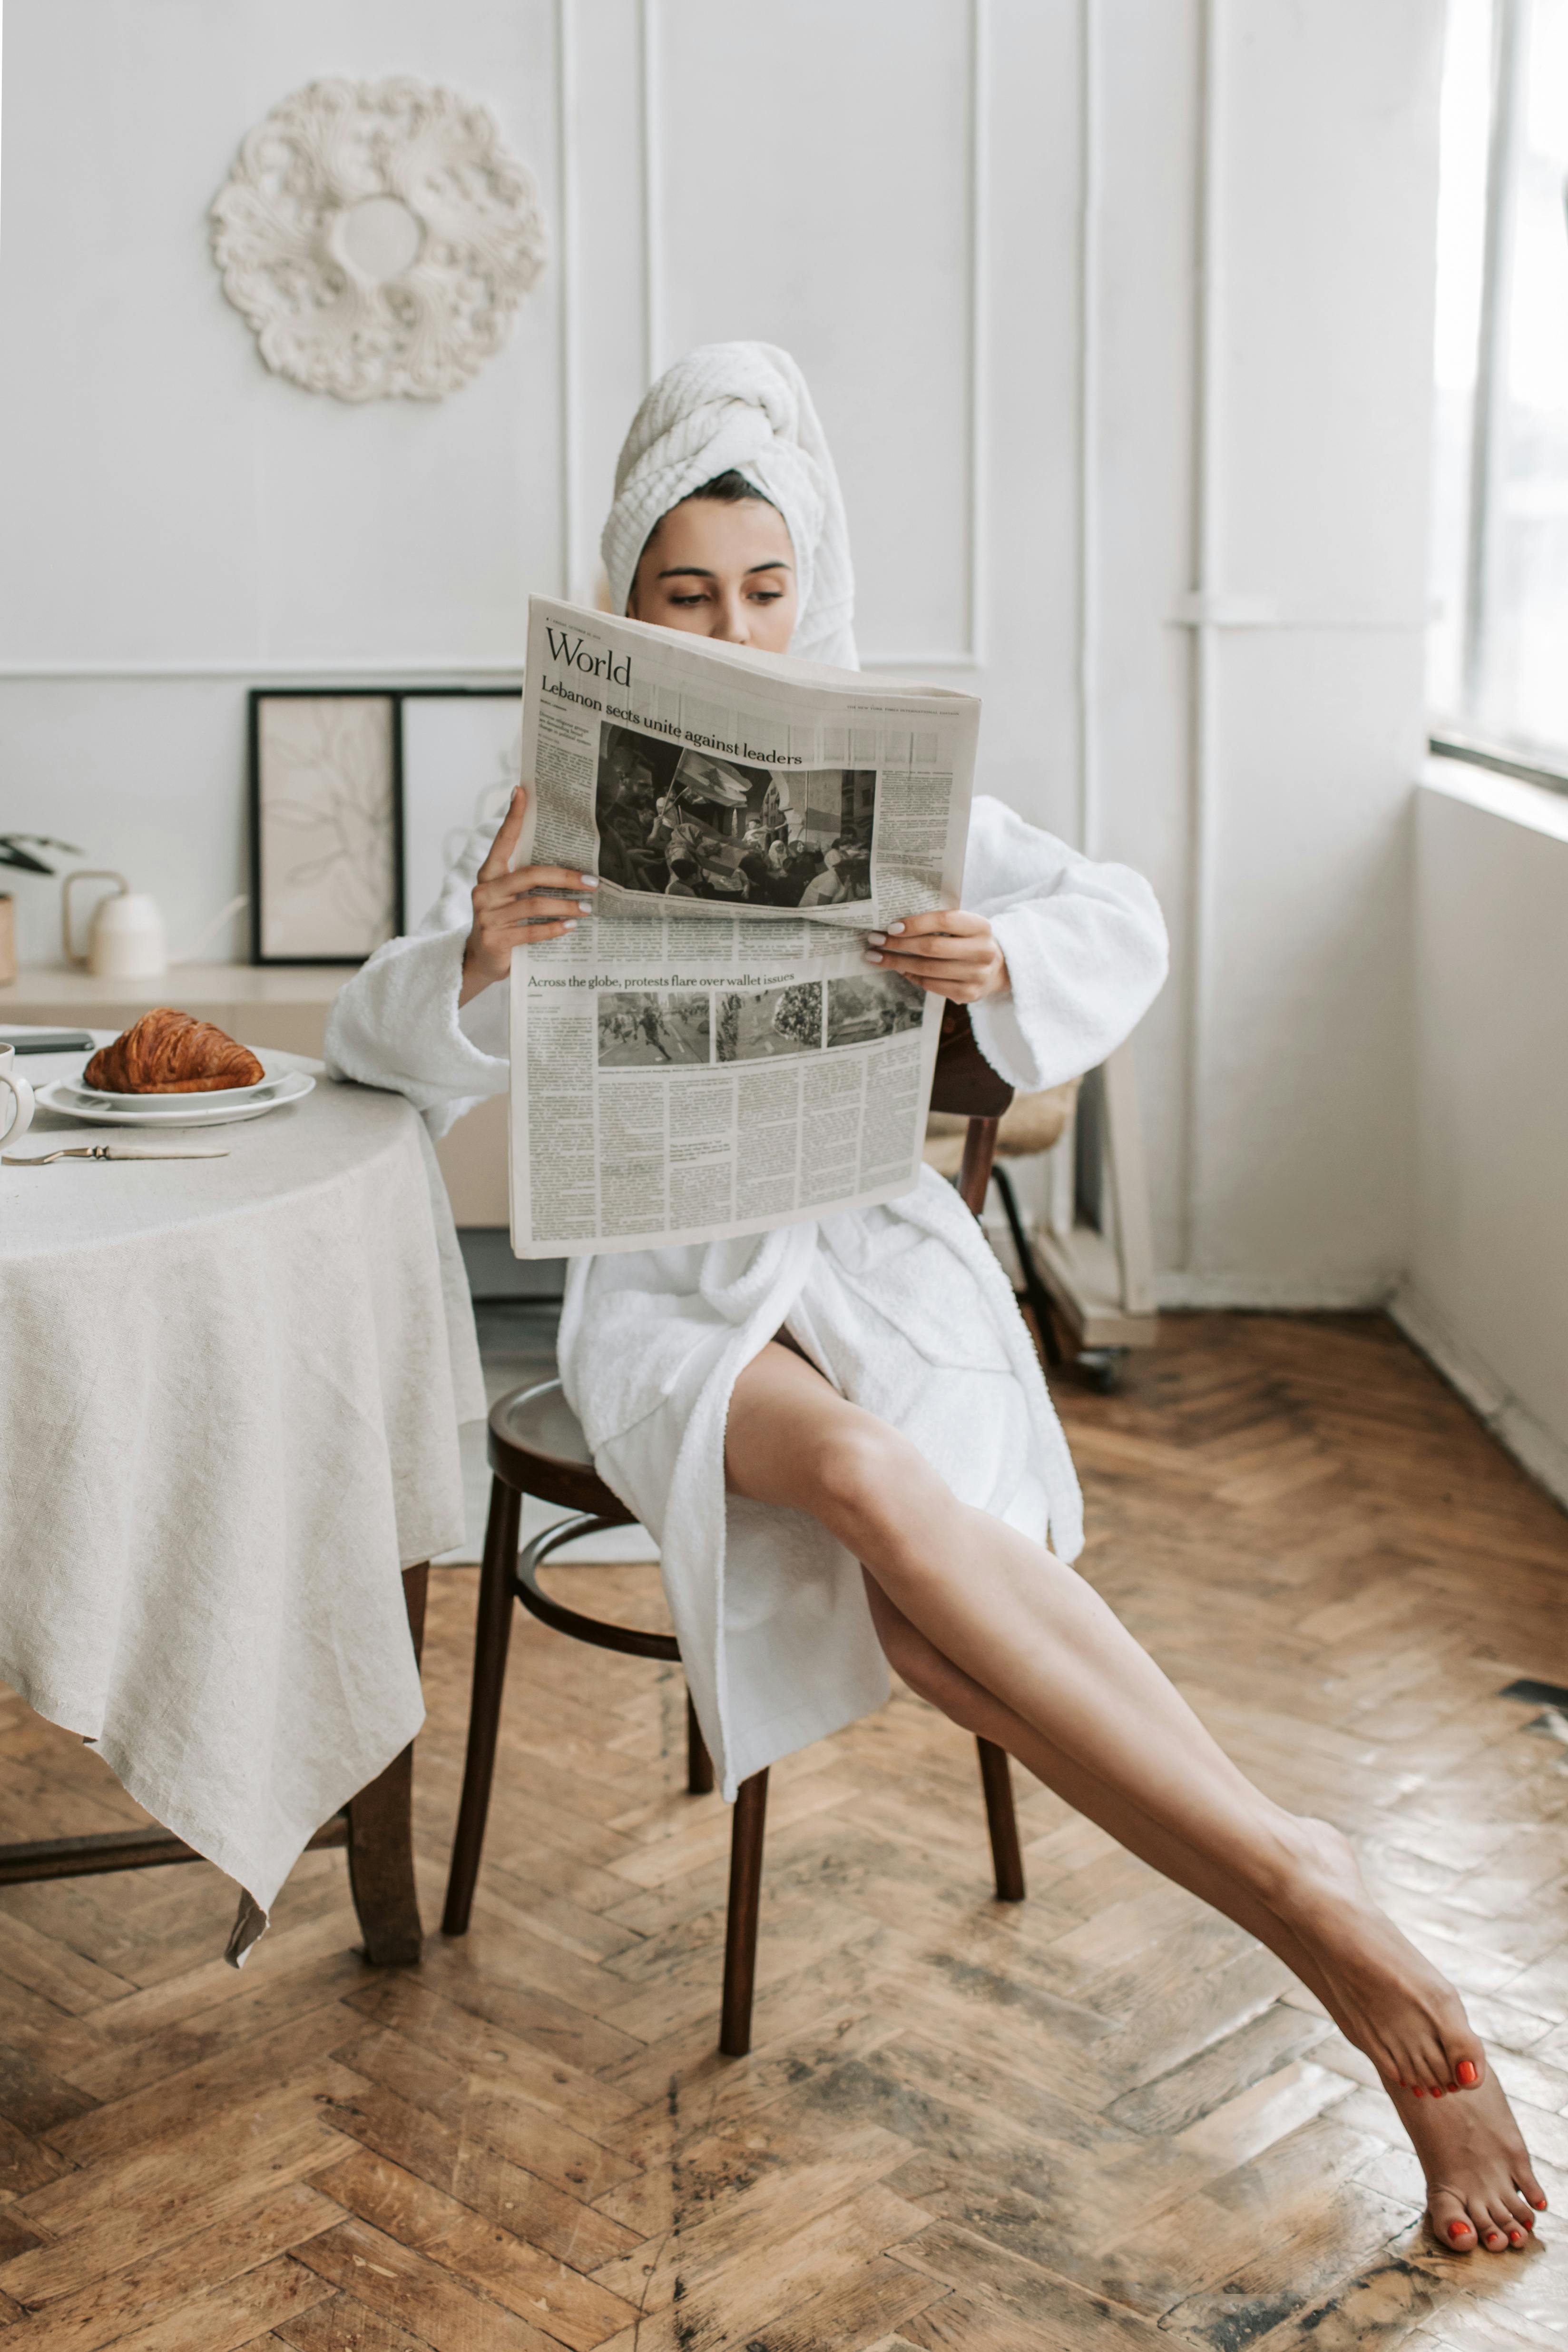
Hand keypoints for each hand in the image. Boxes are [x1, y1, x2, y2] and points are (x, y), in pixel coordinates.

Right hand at [459, 786, 597, 1005]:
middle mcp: (485, 891)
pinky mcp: (496, 939)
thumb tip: (566, 866)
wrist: (479, 961)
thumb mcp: (508, 899)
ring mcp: (488, 916)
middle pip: (530, 875)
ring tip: (587, 908)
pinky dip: (555, 928)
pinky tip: (571, 926)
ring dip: (566, 906)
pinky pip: (532, 930)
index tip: (522, 792)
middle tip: (591, 882)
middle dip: (565, 877)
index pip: (502, 841)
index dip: (512, 817)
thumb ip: (525, 882)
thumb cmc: (502, 924)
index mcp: (488, 875)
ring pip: (534, 905)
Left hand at [862, 908, 1008, 1004]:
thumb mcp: (964, 926)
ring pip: (928, 969)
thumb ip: (939, 923)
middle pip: (932, 947)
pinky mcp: (968, 994)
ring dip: (897, 962)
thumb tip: (895, 925)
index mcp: (981, 926)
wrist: (999, 968)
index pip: (944, 921)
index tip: (890, 926)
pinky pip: (931, 985)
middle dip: (898, 944)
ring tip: (876, 957)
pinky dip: (911, 976)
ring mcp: (976, 975)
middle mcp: (982, 951)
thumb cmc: (970, 940)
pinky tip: (898, 969)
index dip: (915, 923)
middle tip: (874, 940)